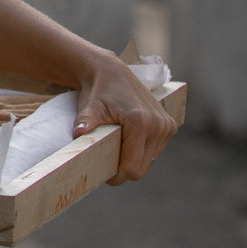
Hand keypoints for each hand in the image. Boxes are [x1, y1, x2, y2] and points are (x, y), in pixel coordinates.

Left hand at [71, 55, 177, 183]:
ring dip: (135, 159)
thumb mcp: (90, 108)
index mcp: (141, 122)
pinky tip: (130, 139)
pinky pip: (155, 149)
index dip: (118, 176)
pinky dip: (142, 150)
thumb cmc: (98, 91)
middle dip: (125, 169)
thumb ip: (85, 122)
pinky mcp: (169, 125)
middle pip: (142, 167)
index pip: (132, 166)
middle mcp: (158, 124)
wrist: (111, 72)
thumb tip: (77, 134)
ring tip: (118, 146)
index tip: (105, 175)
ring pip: (150, 160)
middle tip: (108, 162)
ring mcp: (166, 125)